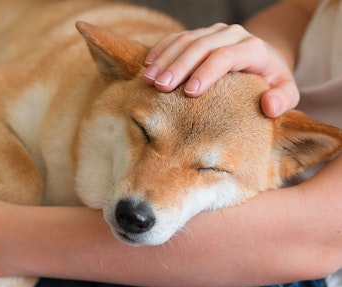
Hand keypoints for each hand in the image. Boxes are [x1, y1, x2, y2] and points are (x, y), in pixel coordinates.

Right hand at [143, 23, 298, 116]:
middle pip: (202, 46)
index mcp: (253, 47)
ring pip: (186, 40)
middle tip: (161, 87)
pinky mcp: (200, 34)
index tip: (190, 92)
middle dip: (179, 67)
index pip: (225, 56)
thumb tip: (269, 106)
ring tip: (149, 79)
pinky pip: (177, 38)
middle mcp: (233, 34)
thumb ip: (284, 100)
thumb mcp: (286, 91)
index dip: (207, 72)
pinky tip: (148, 64)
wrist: (265, 60)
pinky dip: (161, 50)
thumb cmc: (271, 82)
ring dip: (165, 59)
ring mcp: (214, 32)